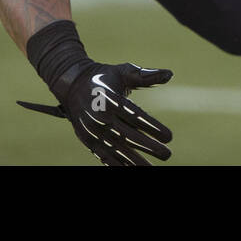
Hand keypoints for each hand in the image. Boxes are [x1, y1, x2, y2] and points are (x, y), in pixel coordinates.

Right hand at [19, 61, 173, 165]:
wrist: (72, 84)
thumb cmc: (104, 76)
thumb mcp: (123, 71)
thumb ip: (145, 75)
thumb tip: (169, 73)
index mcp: (110, 99)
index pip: (135, 116)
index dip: (152, 127)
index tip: (169, 136)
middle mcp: (101, 117)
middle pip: (128, 136)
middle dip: (149, 147)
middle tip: (167, 155)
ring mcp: (93, 130)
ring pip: (117, 149)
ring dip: (135, 161)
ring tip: (151, 168)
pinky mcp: (88, 140)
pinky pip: (104, 155)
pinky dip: (117, 164)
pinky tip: (131, 170)